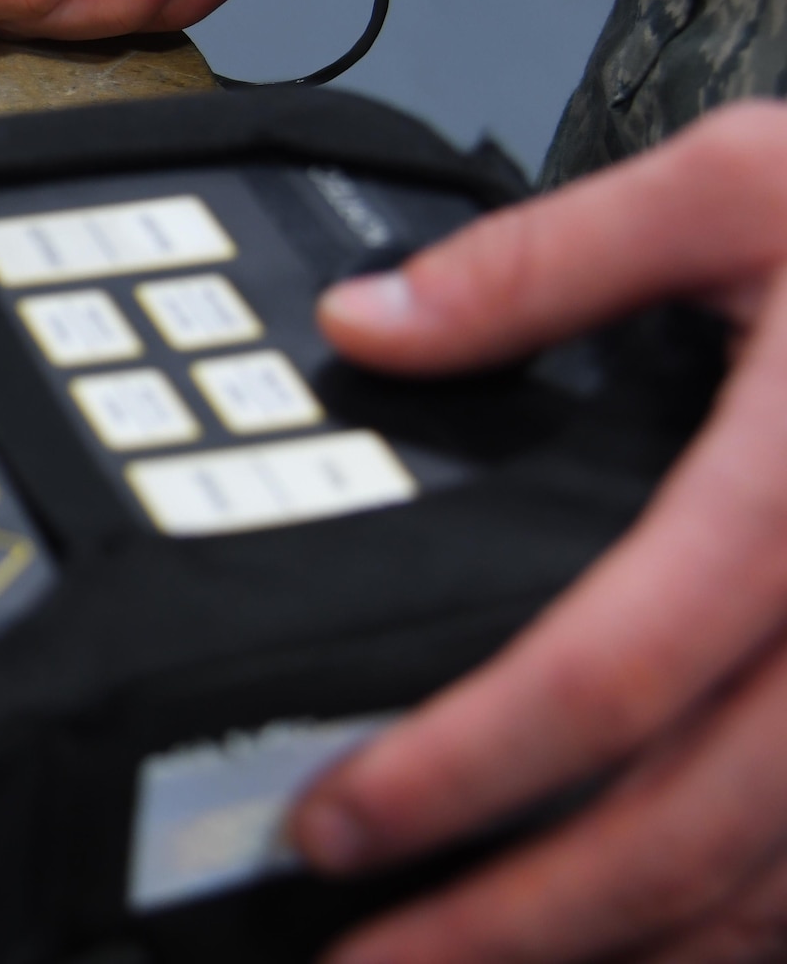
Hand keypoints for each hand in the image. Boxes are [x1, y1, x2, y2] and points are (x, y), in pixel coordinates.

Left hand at [293, 101, 786, 962]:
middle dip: (511, 926)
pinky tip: (638, 948)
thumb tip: (364, 325)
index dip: (457, 771)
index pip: (603, 677)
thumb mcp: (744, 189)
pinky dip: (737, 934)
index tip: (334, 824)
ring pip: (767, 886)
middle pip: (679, 832)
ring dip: (614, 954)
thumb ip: (545, 264)